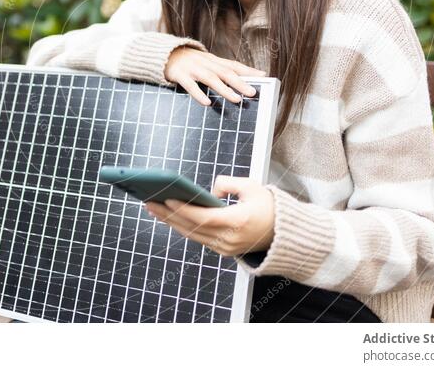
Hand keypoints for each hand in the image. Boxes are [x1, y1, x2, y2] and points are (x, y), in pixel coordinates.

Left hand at [144, 175, 274, 255]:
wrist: (284, 233)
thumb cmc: (268, 207)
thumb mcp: (251, 186)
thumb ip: (227, 183)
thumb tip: (209, 191)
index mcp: (238, 222)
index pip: (204, 217)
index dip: (184, 209)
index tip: (167, 199)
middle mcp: (230, 239)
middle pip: (192, 227)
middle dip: (168, 215)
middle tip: (150, 202)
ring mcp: (225, 248)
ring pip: (192, 235)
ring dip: (171, 222)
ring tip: (154, 208)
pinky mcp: (222, 251)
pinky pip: (198, 238)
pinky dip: (182, 227)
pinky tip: (169, 217)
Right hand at [164, 46, 264, 105]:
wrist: (164, 54)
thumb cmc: (189, 62)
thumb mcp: (206, 63)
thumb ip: (222, 70)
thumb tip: (242, 79)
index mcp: (213, 61)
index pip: (233, 65)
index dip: (248, 70)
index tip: (264, 76)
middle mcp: (206, 63)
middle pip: (225, 72)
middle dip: (240, 82)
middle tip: (253, 92)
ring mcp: (193, 69)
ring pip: (211, 79)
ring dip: (225, 89)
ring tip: (237, 99)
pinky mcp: (180, 75)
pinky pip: (191, 86)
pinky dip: (199, 94)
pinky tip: (207, 102)